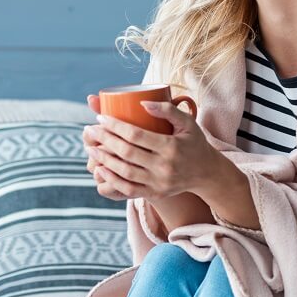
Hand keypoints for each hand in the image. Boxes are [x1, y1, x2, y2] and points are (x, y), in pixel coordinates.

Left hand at [83, 97, 218, 201]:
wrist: (206, 173)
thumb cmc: (194, 142)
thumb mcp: (187, 122)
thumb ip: (168, 110)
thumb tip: (142, 103)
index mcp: (171, 147)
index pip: (136, 135)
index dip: (115, 125)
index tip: (100, 116)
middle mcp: (164, 167)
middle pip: (127, 153)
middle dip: (104, 140)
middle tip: (89, 129)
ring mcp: (159, 183)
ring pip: (124, 172)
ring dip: (104, 159)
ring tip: (90, 147)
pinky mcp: (155, 194)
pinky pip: (128, 189)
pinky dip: (111, 180)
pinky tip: (100, 169)